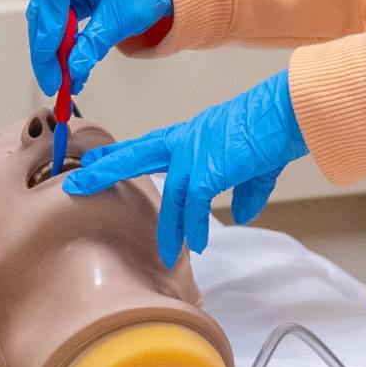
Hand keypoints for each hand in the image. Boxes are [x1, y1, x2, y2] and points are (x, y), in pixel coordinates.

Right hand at [26, 0, 172, 97]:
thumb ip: (95, 42)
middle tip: (53, 81)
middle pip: (44, 9)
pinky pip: (59, 23)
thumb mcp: (124, 16)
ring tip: (61, 82)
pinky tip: (69, 69)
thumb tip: (74, 68)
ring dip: (53, 52)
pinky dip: (64, 46)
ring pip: (47, 20)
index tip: (52, 56)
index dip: (49, 25)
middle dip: (47, 49)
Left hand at [64, 70, 307, 264]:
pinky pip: (195, 206)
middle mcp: (187, 141)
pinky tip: (197, 244)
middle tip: (77, 181)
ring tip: (166, 253)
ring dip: (168, 226)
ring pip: (170, 194)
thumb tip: (242, 214)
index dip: (123, 154)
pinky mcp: (209, 169)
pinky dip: (194, 227)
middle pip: (136, 155)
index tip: (97, 158)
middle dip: (106, 170)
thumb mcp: (255, 163)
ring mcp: (195, 153)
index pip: (149, 146)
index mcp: (192, 135)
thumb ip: (247, 189)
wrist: (288, 113)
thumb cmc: (274, 129)